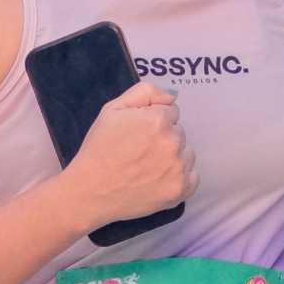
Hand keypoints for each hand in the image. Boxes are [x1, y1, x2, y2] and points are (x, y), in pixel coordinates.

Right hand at [63, 82, 194, 233]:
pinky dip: (179, 178)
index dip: (153, 121)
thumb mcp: (112, 109)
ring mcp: (179, 168)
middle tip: (140, 152)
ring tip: (148, 167)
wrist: (91, 191)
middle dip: (164, 138)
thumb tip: (172, 96)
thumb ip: (145, 92)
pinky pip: (192, 177)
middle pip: (179, 132)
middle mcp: (173, 142)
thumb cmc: (99, 149)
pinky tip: (159, 180)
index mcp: (158, 120)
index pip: (171, 112)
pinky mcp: (180, 190)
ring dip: (173, 157)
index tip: (138, 133)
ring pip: (187, 154)